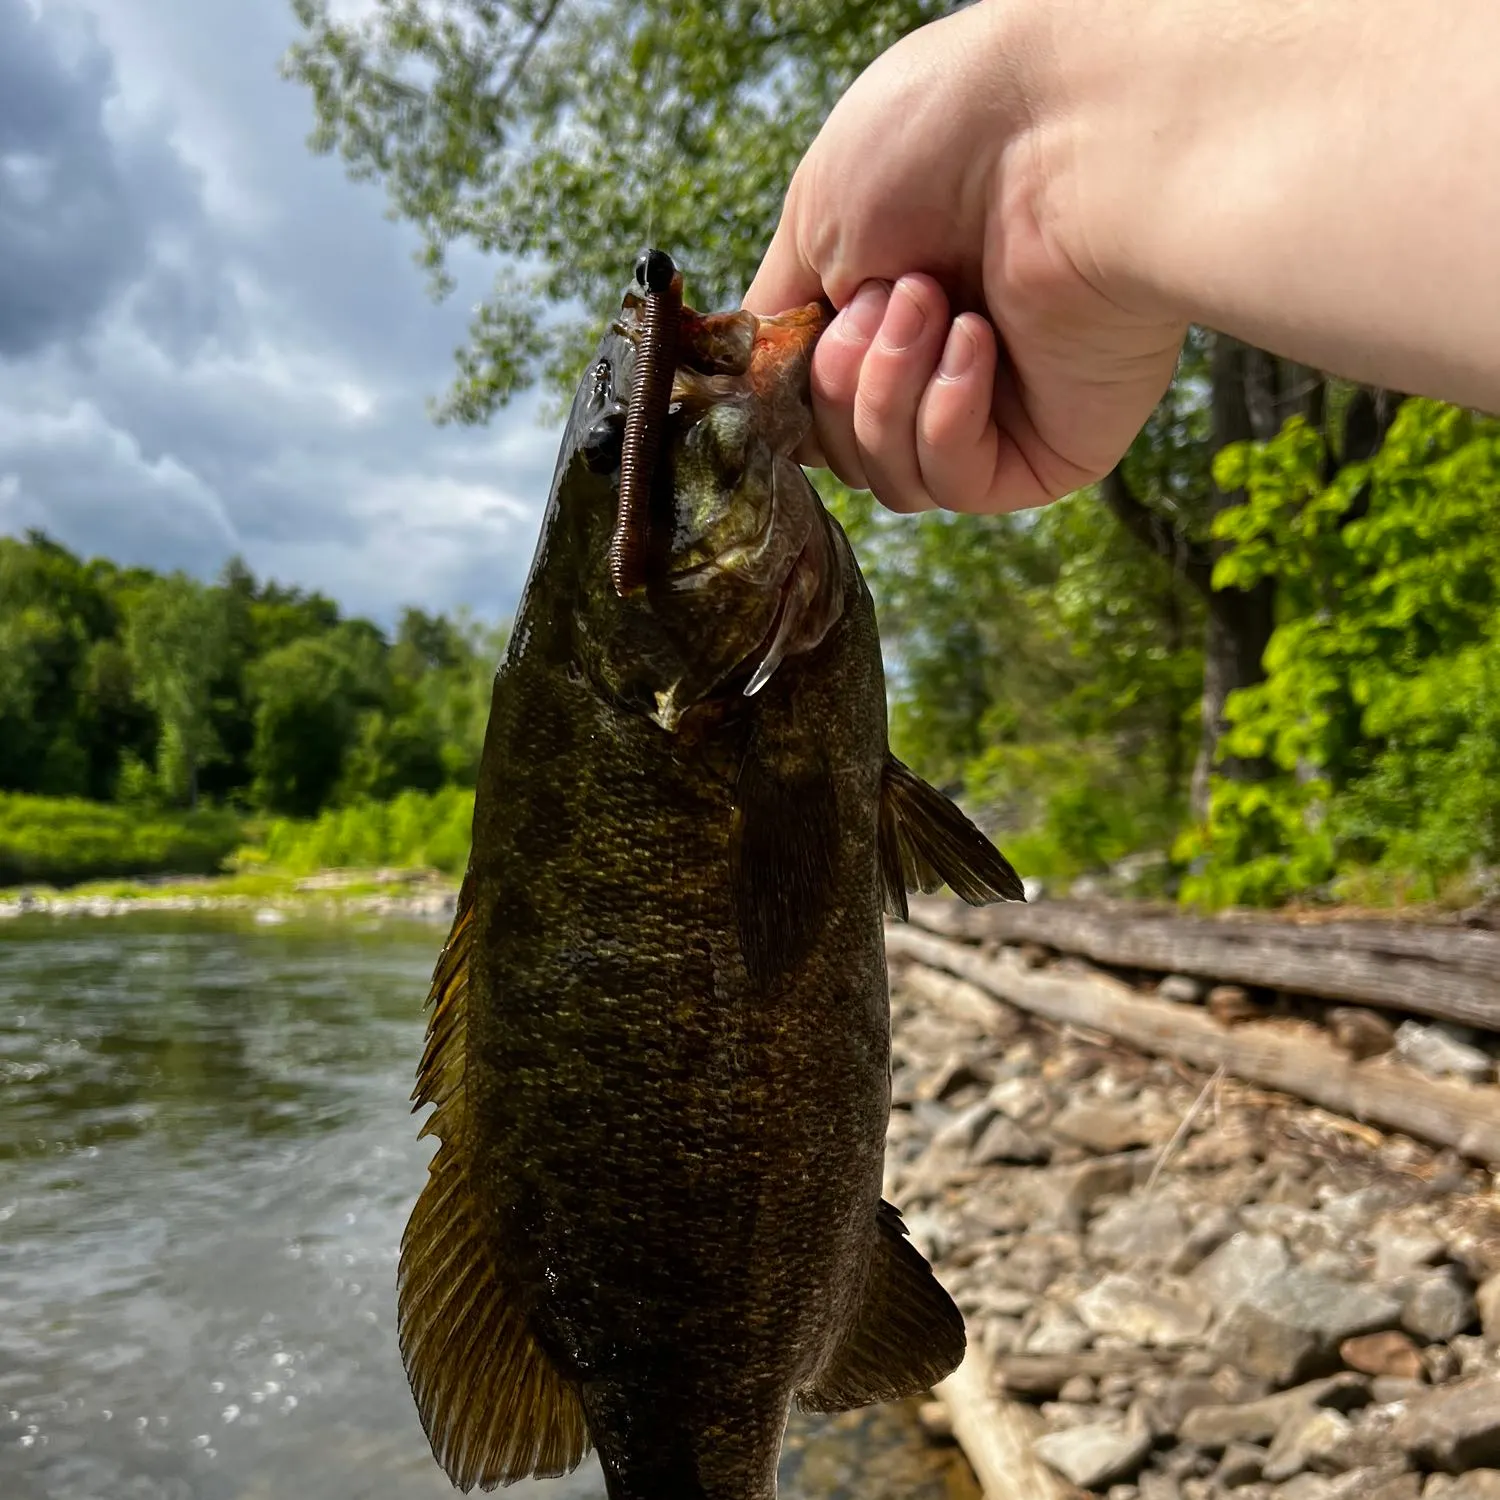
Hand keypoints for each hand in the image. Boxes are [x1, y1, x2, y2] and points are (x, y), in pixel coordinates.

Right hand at [744, 2, 1187, 514]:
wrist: (1068, 136)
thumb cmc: (946, 145)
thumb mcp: (815, 215)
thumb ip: (779, 310)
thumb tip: (752, 382)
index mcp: (887, 314)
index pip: (811, 403)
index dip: (791, 387)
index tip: (788, 345)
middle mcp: (940, 368)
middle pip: (840, 451)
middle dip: (843, 377)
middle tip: (888, 295)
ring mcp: (996, 415)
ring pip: (890, 479)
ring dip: (889, 389)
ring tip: (932, 305)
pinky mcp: (1048, 454)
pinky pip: (954, 482)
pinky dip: (946, 415)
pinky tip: (978, 342)